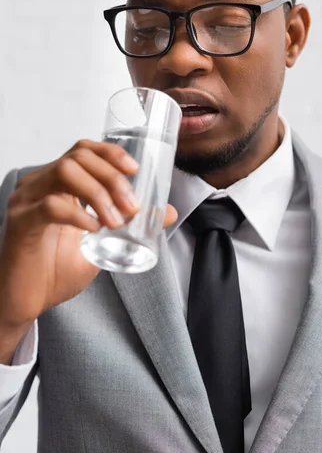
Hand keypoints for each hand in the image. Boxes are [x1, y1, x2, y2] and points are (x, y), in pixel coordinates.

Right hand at [0, 139, 177, 337]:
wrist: (26, 301)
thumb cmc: (55, 271)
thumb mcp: (102, 244)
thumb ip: (130, 227)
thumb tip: (168, 212)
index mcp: (57, 184)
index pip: (83, 150)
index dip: (110, 153)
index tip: (134, 170)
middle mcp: (40, 185)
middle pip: (79, 157)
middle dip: (112, 177)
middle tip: (132, 206)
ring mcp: (27, 201)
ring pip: (65, 172)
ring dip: (98, 193)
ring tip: (114, 220)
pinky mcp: (21, 223)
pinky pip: (50, 205)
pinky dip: (79, 214)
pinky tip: (93, 229)